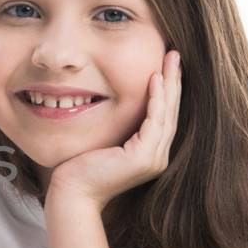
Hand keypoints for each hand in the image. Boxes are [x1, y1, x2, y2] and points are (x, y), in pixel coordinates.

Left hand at [46, 50, 181, 210]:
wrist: (72, 193)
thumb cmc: (80, 167)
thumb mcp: (105, 139)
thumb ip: (118, 125)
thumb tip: (115, 98)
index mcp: (149, 153)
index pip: (164, 116)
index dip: (168, 89)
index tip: (167, 64)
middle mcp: (157, 157)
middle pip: (171, 112)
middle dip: (174, 81)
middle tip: (175, 54)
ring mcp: (153, 159)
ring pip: (167, 114)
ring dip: (169, 84)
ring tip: (171, 59)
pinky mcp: (143, 157)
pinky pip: (154, 121)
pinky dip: (156, 99)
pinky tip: (154, 79)